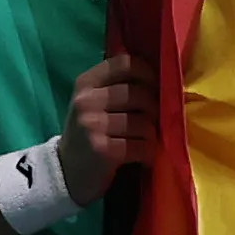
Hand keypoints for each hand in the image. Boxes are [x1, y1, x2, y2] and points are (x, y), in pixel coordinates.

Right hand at [64, 49, 155, 178]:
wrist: (66, 170)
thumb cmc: (90, 131)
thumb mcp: (95, 101)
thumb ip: (119, 85)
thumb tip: (168, 81)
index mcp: (85, 83)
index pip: (125, 64)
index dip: (147, 73)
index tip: (154, 87)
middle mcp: (85, 101)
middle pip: (139, 94)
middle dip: (154, 109)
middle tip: (151, 121)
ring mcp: (91, 125)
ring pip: (143, 122)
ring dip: (151, 135)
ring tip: (144, 140)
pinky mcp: (101, 149)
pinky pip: (141, 145)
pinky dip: (148, 152)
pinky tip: (142, 155)